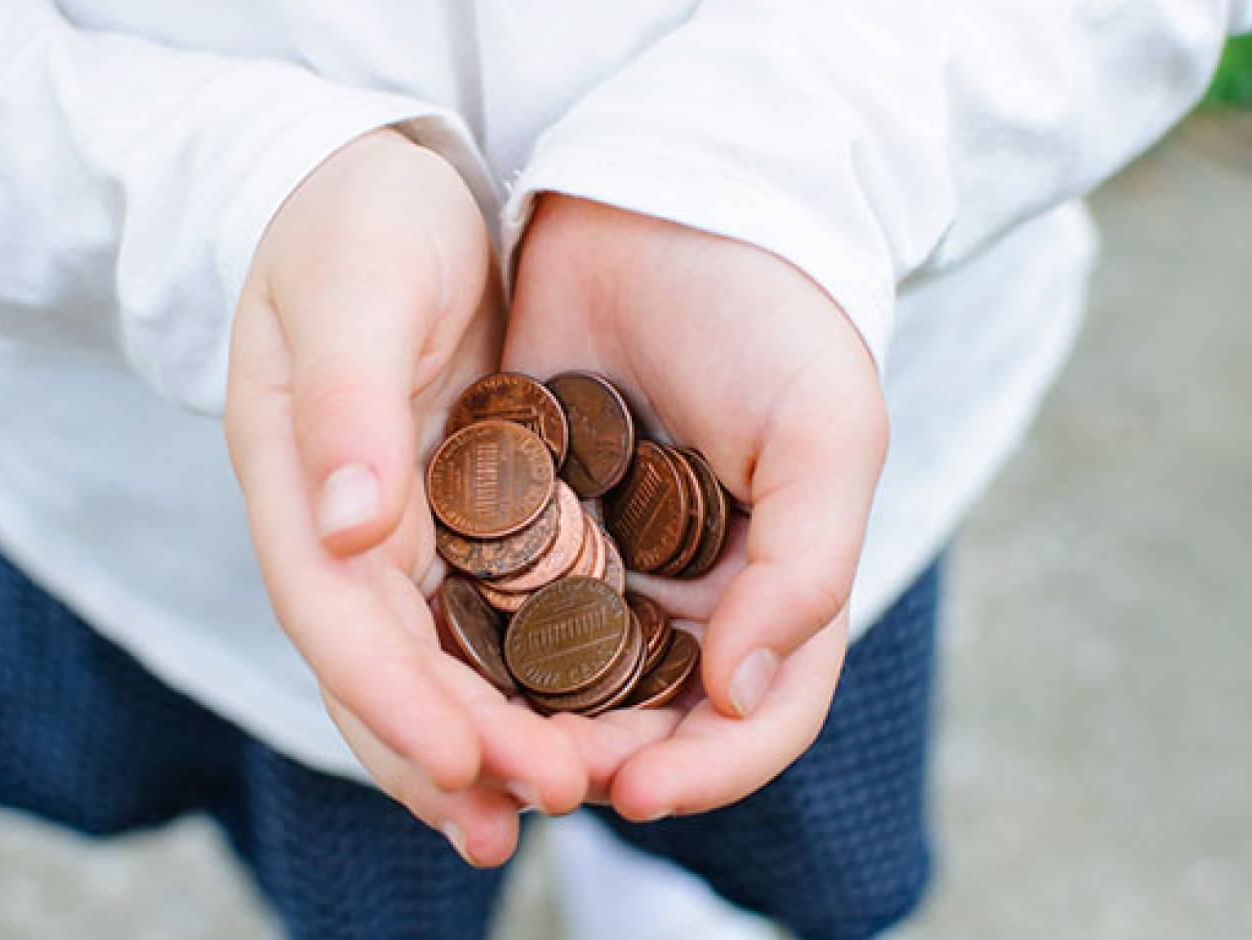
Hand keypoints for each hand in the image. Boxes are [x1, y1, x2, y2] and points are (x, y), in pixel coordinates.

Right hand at [224, 132, 584, 864]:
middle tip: (545, 806)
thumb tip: (349, 530)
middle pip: (380, 667)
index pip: (336, 614)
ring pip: (425, 663)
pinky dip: (511, 682)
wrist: (383, 182)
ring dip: (480, 744)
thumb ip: (345, 406)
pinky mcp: (450, 517)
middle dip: (453, 748)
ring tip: (551, 809)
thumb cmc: (358, 217)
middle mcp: (336, 524)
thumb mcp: (354, 286)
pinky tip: (566, 730)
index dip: (393, 698)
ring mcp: (390, 529)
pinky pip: (476, 620)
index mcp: (293, 477)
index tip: (464, 763)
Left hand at [504, 195, 888, 819]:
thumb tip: (739, 691)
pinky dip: (466, 639)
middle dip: (595, 760)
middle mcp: (682, 589)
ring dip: (520, 721)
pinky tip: (425, 662)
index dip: (708, 769)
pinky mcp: (516, 513)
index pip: (757, 716)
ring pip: (557, 675)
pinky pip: (487, 596)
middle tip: (534, 776)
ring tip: (473, 742)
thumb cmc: (773, 314)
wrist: (666, 195)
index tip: (639, 791)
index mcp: (771, 585)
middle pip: (644, 717)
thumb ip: (808, 565)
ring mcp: (596, 556)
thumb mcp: (826, 430)